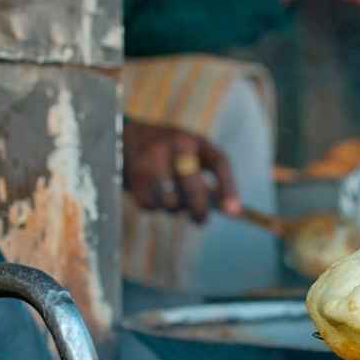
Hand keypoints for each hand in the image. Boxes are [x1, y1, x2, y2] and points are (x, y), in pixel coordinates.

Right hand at [122, 120, 239, 223]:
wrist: (125, 138)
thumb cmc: (170, 155)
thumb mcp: (193, 156)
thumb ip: (212, 179)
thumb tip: (232, 212)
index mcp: (195, 140)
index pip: (219, 162)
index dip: (228, 188)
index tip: (234, 212)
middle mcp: (174, 145)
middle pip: (193, 186)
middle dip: (199, 209)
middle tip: (201, 220)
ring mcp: (151, 159)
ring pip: (171, 201)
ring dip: (174, 207)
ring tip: (172, 197)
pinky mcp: (134, 175)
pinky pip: (151, 205)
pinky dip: (154, 206)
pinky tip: (153, 193)